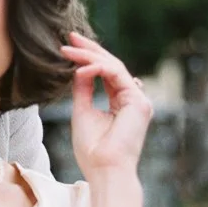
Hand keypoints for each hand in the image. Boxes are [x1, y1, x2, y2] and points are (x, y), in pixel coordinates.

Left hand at [60, 33, 152, 176]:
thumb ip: (82, 89)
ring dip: (89, 56)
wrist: (104, 169)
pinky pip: (116, 75)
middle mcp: (132, 98)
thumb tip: (77, 69)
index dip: (88, 58)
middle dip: (90, 49)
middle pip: (111, 65)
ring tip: (68, 49)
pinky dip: (96, 68)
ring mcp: (138, 100)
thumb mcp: (82, 111)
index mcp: (121, 102)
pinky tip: (80, 68)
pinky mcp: (139, 102)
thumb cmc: (92, 149)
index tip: (69, 47)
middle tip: (70, 36)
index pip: (105, 73)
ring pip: (113, 67)